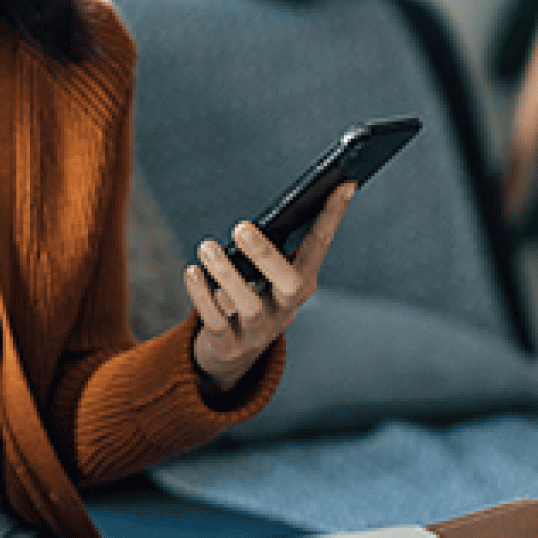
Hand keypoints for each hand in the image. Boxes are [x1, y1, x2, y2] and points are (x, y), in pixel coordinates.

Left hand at [185, 182, 354, 392]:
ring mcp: (259, 330)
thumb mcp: (266, 275)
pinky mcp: (230, 345)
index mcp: (301, 283)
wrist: (232, 353)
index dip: (332, 216)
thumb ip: (269, 248)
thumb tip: (257, 218)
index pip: (320, 246)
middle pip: (289, 283)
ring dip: (226, 274)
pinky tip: (192, 271)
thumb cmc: (251, 297)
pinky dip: (202, 294)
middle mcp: (286, 308)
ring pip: (248, 303)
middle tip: (241, 227)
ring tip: (206, 247)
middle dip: (267, 255)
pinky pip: (216, 320)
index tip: (344, 183)